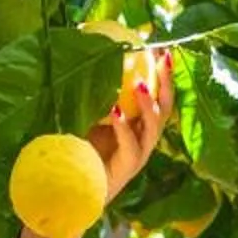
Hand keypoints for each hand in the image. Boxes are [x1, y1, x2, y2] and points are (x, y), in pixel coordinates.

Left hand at [89, 45, 177, 199]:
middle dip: (166, 83)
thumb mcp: (87, 116)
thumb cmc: (78, 150)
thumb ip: (92, 96)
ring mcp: (138, 155)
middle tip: (164, 58)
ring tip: (140, 86)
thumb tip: (82, 59)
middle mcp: (143, 139)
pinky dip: (124, 128)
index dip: (163, 74)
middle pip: (165, 108)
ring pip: (153, 128)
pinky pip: (131, 147)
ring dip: (148, 105)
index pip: (158, 96)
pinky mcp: (127, 169)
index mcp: (138, 125)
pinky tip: (115, 112)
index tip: (161, 48)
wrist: (70, 189)